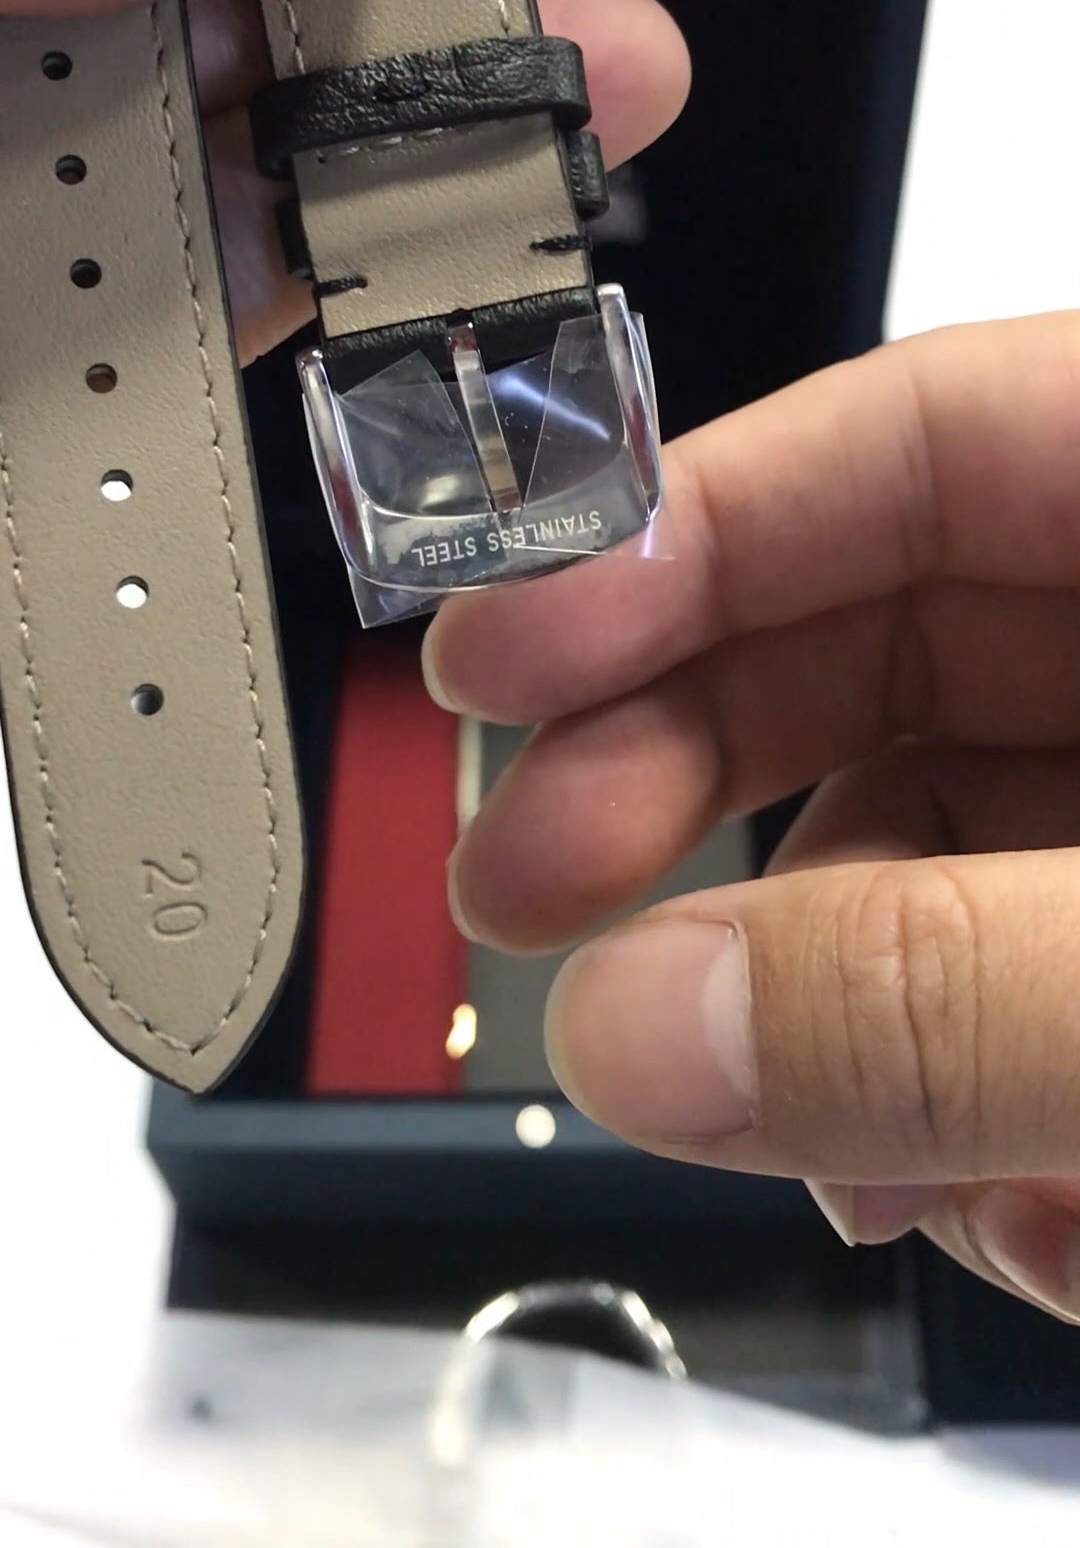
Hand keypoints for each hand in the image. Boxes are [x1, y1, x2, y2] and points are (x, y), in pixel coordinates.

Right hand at [426, 314, 1079, 1325]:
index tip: (502, 643)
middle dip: (689, 781)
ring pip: (934, 855)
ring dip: (841, 1010)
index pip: (918, 441)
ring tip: (824, 1142)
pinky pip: (1014, 992)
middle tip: (520, 883)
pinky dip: (964, 1102)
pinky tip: (985, 1197)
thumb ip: (948, 988)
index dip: (687, 526)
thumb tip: (646, 1024)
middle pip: (881, 648)